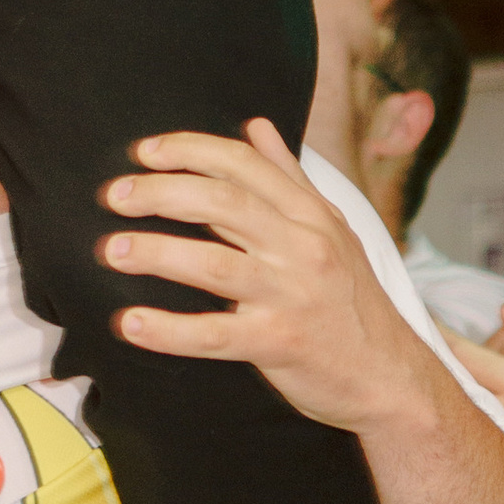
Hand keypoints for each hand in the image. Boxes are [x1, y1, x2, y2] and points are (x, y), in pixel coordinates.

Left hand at [99, 115, 437, 433]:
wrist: (392, 378)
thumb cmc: (352, 300)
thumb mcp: (332, 228)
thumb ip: (288, 177)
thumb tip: (256, 126)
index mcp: (310, 214)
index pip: (243, 165)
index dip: (189, 151)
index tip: (145, 153)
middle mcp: (302, 247)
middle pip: (222, 203)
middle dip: (160, 193)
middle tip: (114, 195)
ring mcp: (290, 295)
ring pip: (212, 265)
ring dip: (156, 253)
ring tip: (112, 251)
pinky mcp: (279, 344)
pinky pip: (214, 334)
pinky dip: (169, 330)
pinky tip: (131, 323)